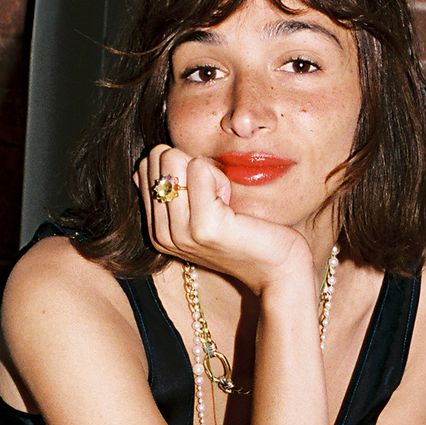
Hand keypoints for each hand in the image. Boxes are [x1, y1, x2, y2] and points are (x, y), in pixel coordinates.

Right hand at [136, 144, 310, 294]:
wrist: (278, 267)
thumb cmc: (247, 232)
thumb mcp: (202, 210)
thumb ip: (177, 187)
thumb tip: (156, 157)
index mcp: (157, 230)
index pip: (147, 166)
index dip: (183, 167)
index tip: (207, 195)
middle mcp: (161, 235)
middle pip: (158, 159)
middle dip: (192, 166)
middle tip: (218, 197)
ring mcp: (180, 234)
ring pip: (175, 160)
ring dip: (209, 172)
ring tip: (226, 202)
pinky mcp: (204, 227)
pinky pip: (199, 169)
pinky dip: (221, 177)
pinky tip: (233, 206)